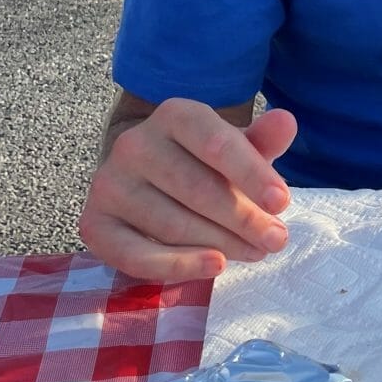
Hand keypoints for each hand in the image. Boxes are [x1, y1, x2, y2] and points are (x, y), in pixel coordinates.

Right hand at [79, 98, 297, 282]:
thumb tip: (286, 122)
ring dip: (221, 244)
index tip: (282, 203)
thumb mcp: (235, 147)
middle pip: (197, 188)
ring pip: (172, 224)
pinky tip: (215, 265)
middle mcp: (134, 144)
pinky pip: (136, 254)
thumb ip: (260, 140)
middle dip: (244, 219)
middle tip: (276, 240)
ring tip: (255, 252)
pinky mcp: (95, 224)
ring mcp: (109, 184)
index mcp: (174, 115)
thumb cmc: (202, 162)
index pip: (216, 143)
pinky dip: (178, 266)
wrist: (144, 174)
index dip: (252, 174)